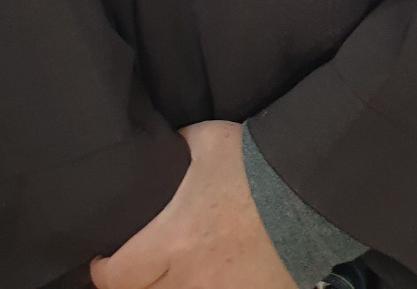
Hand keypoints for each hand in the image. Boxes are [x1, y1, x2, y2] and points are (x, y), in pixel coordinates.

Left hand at [90, 120, 293, 288]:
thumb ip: (175, 147)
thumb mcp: (206, 142)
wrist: (313, 188)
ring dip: (174, 287)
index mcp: (175, 240)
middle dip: (136, 285)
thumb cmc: (257, 165)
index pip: (118, 278)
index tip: (103, 262)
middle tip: (138, 269)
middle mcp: (195, 277)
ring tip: (176, 272)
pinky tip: (213, 277)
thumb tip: (160, 146)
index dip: (104, 273)